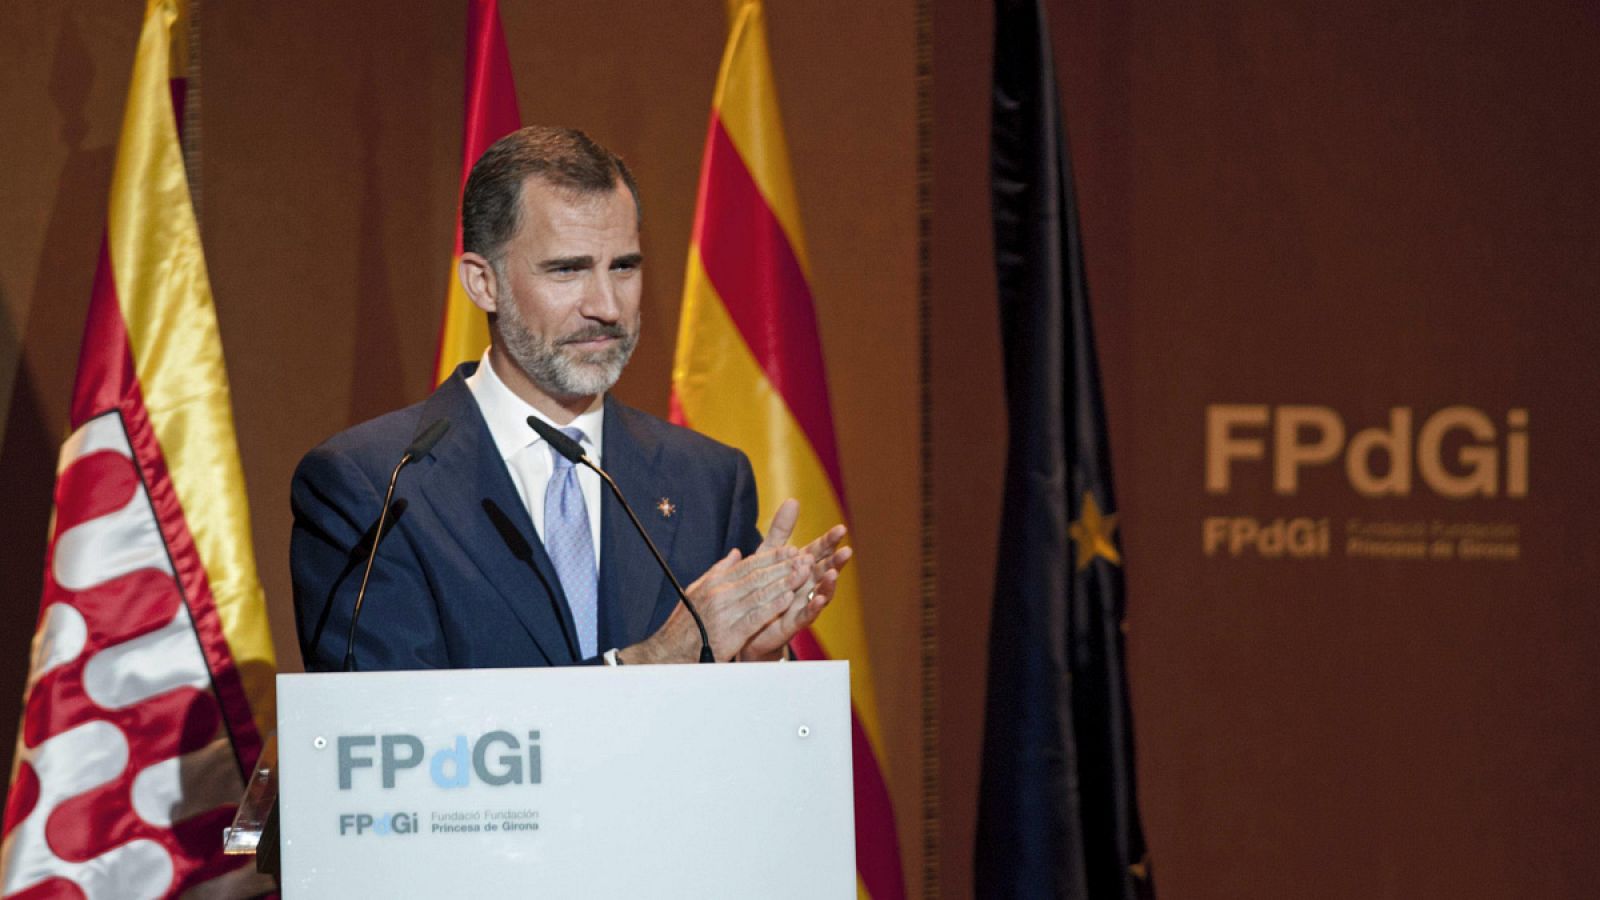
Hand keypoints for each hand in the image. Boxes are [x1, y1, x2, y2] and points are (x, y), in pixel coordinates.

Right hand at [624, 546, 809, 663]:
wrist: (667, 653)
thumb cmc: (684, 624)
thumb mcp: (697, 591)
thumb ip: (718, 571)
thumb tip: (736, 553)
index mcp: (714, 583)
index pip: (748, 565)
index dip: (772, 557)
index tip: (791, 549)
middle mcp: (719, 594)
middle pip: (758, 576)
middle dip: (783, 566)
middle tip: (805, 557)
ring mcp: (724, 613)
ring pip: (759, 594)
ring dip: (783, 582)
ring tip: (803, 574)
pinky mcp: (728, 634)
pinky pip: (754, 617)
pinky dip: (772, 607)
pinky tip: (788, 599)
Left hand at [736, 500, 853, 661]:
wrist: (746, 622)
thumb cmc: (762, 585)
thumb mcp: (769, 554)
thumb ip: (782, 530)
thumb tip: (793, 500)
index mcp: (802, 566)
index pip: (819, 551)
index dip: (829, 541)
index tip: (841, 528)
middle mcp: (807, 584)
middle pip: (824, 570)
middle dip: (836, 561)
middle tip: (847, 551)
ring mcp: (803, 603)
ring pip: (820, 592)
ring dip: (829, 584)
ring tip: (834, 573)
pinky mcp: (793, 622)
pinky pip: (806, 615)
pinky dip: (814, 607)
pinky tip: (820, 599)